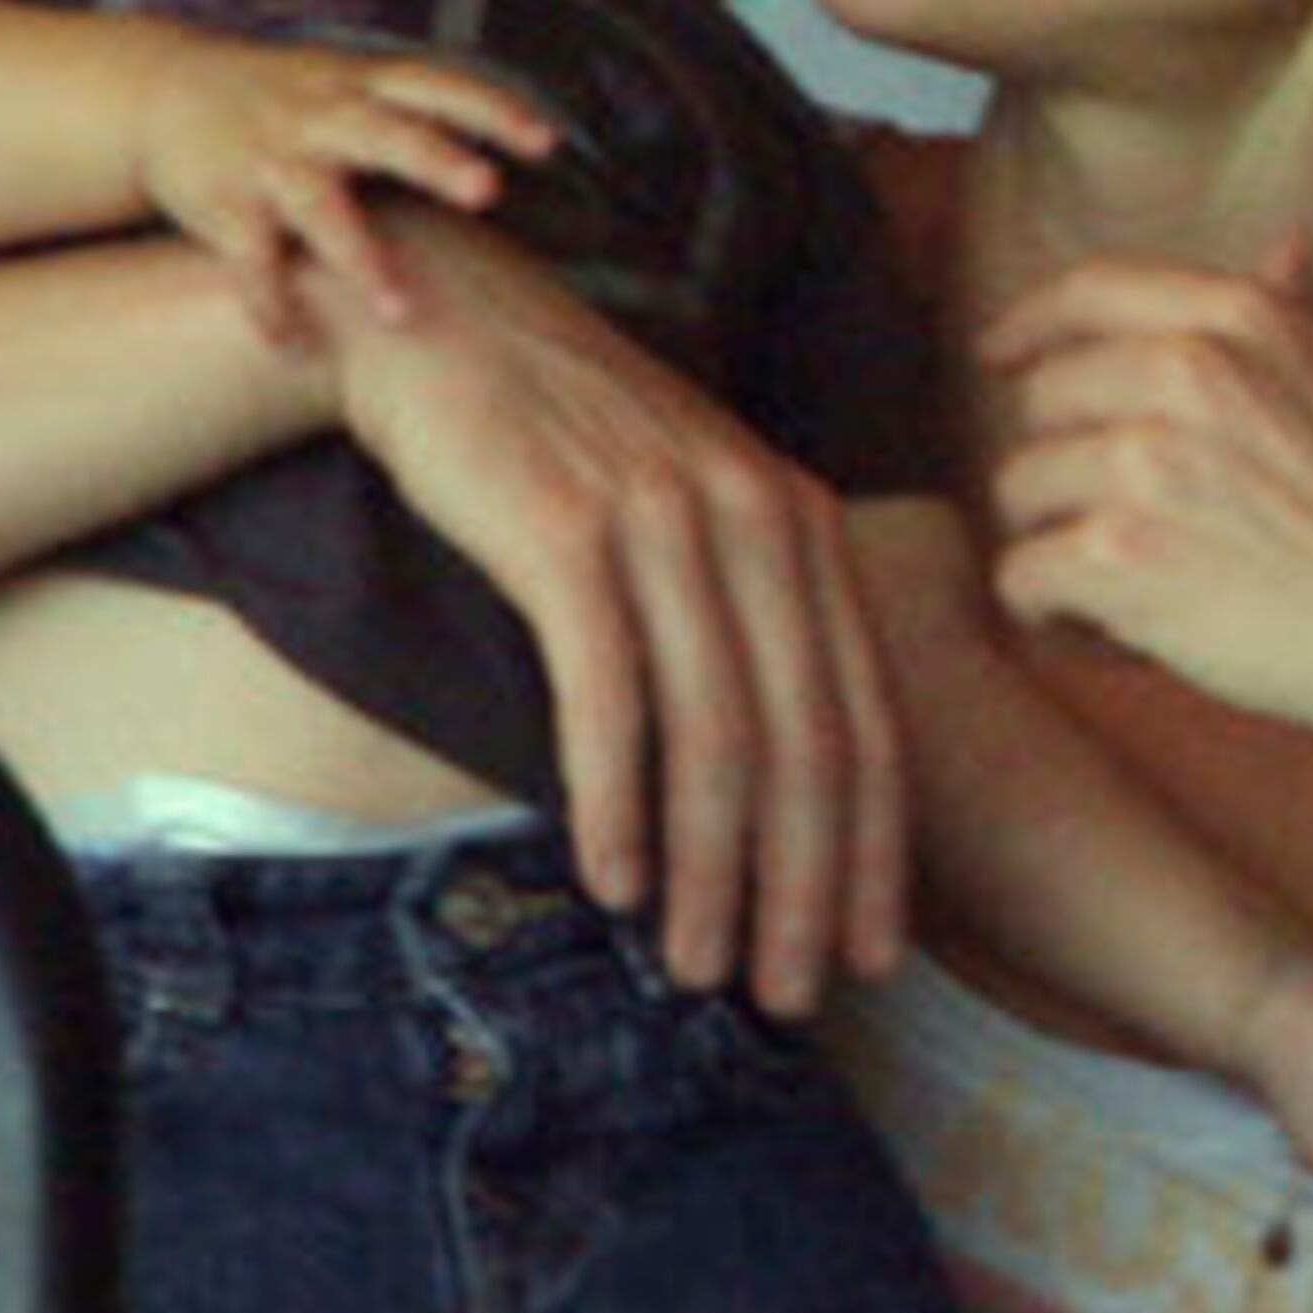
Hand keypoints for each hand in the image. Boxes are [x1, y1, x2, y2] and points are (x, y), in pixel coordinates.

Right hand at [138, 39, 557, 335]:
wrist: (162, 92)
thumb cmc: (287, 101)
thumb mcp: (350, 85)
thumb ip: (424, 117)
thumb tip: (538, 150)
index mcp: (360, 85)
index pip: (436, 86)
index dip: (492, 110)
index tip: (547, 142)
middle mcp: (320, 116)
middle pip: (385, 135)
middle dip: (435, 160)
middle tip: (488, 191)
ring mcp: (270, 161)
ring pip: (320, 207)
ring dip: (359, 258)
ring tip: (397, 311)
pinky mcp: (223, 204)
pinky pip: (248, 260)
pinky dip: (269, 302)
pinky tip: (291, 342)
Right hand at [317, 210, 907, 1010]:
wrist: (439, 318)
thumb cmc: (558, 438)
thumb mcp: (685, 510)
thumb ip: (743, 616)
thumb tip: (776, 779)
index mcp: (802, 524)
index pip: (865, 720)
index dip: (873, 852)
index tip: (871, 956)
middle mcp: (754, 517)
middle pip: (805, 744)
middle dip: (804, 889)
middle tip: (788, 993)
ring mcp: (664, 520)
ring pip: (716, 735)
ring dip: (711, 871)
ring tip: (697, 966)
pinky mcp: (565, 527)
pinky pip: (607, 694)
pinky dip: (616, 801)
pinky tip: (612, 880)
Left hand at [978, 242, 1312, 745]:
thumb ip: (1295, 315)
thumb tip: (1282, 245)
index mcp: (1240, 320)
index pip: (1090, 291)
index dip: (1031, 324)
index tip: (1002, 354)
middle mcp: (1182, 374)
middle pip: (1043, 400)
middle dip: (1067, 462)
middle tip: (1127, 521)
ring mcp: (1142, 463)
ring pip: (1022, 490)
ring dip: (1061, 542)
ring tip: (1130, 581)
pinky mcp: (1118, 556)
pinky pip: (1022, 577)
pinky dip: (1053, 613)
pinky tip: (1109, 630)